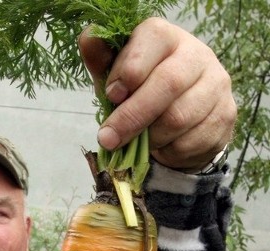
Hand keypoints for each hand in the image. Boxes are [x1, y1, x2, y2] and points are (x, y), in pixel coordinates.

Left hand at [79, 17, 236, 171]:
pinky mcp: (225, 115)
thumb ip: (102, 61)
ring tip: (138, 141)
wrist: (180, 123)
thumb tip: (88, 37)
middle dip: (131, 116)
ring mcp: (216, 84)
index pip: (152, 40)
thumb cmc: (139, 94)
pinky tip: (162, 145)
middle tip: (109, 138)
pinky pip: (190, 141)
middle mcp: (197, 55)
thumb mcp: (116, 78)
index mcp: (166, 38)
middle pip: (167, 83)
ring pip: (178, 117)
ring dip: (149, 137)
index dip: (128, 70)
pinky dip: (167, 150)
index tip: (112, 95)